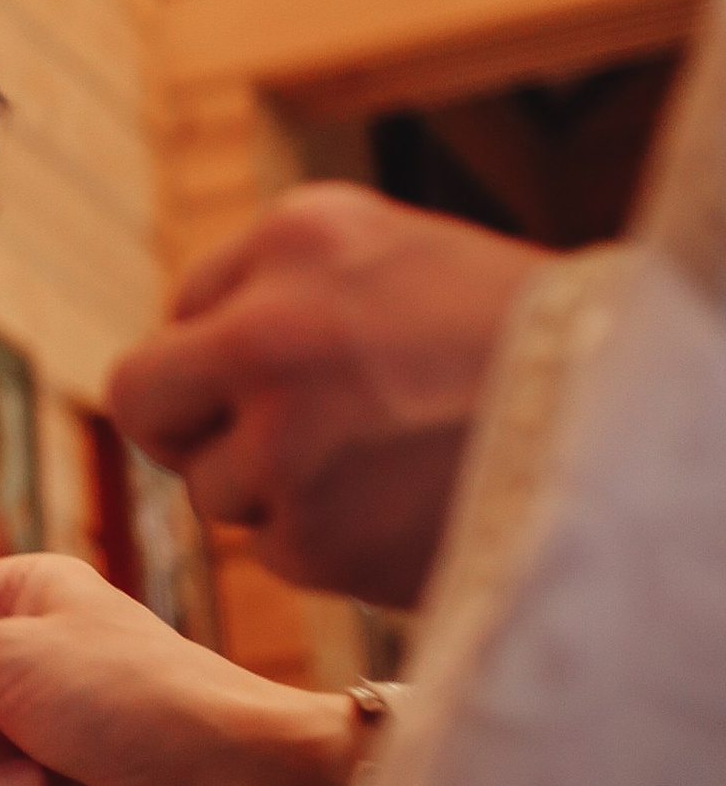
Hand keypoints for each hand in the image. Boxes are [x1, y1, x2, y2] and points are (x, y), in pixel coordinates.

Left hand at [109, 182, 542, 606]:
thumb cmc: (521, 341)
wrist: (642, 431)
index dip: (221, 355)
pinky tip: (406, 514)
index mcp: (296, 236)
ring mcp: (286, 437)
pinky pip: (274, 549)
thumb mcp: (392, 256)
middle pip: (143, 398)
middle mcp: (269, 328)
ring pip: (214, 486)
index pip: (185, 308)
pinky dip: (327, 546)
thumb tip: (181, 346)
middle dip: (187, 426)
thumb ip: (281, 286)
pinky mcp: (316, 534)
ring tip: (383, 474)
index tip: (275, 380)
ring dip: (274, 492)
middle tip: (251, 443)